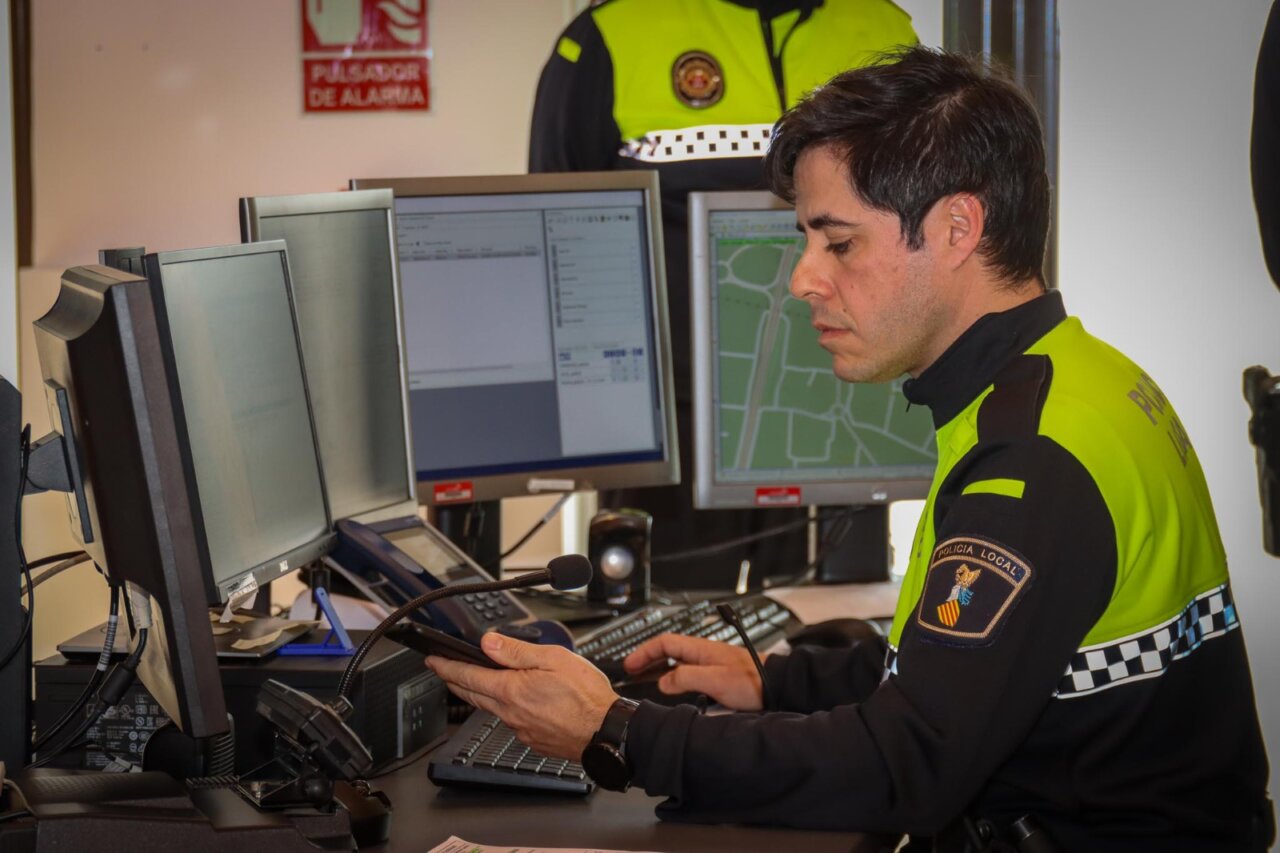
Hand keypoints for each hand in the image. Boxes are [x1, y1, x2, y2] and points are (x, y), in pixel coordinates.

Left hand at [427, 633, 617, 760]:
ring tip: (474, 684)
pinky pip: (511, 721)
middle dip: (454, 681)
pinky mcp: (533, 740)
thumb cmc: (587, 696)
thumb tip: (488, 643)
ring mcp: (521, 729)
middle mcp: (511, 713)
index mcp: (512, 690)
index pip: (468, 677)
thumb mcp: (554, 659)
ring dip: (478, 695)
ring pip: (491, 709)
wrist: (606, 732)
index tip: (433, 661)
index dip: (447, 667)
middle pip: (473, 695)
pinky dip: (504, 709)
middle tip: (443, 671)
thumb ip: (517, 652)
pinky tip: (512, 703)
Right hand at [623, 633, 763, 710]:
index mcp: (700, 648)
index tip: (630, 664)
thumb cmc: (751, 681)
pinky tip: (670, 684)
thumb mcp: (714, 681)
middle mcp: (703, 652)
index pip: (664, 643)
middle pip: (668, 649)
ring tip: (643, 677)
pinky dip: (672, 674)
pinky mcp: (716, 673)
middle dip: (647, 658)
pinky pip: (686, 670)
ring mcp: (709, 661)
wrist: (777, 685)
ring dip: (658, 666)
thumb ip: (686, 678)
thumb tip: (663, 681)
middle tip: (630, 670)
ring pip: (676, 660)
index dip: (644, 652)